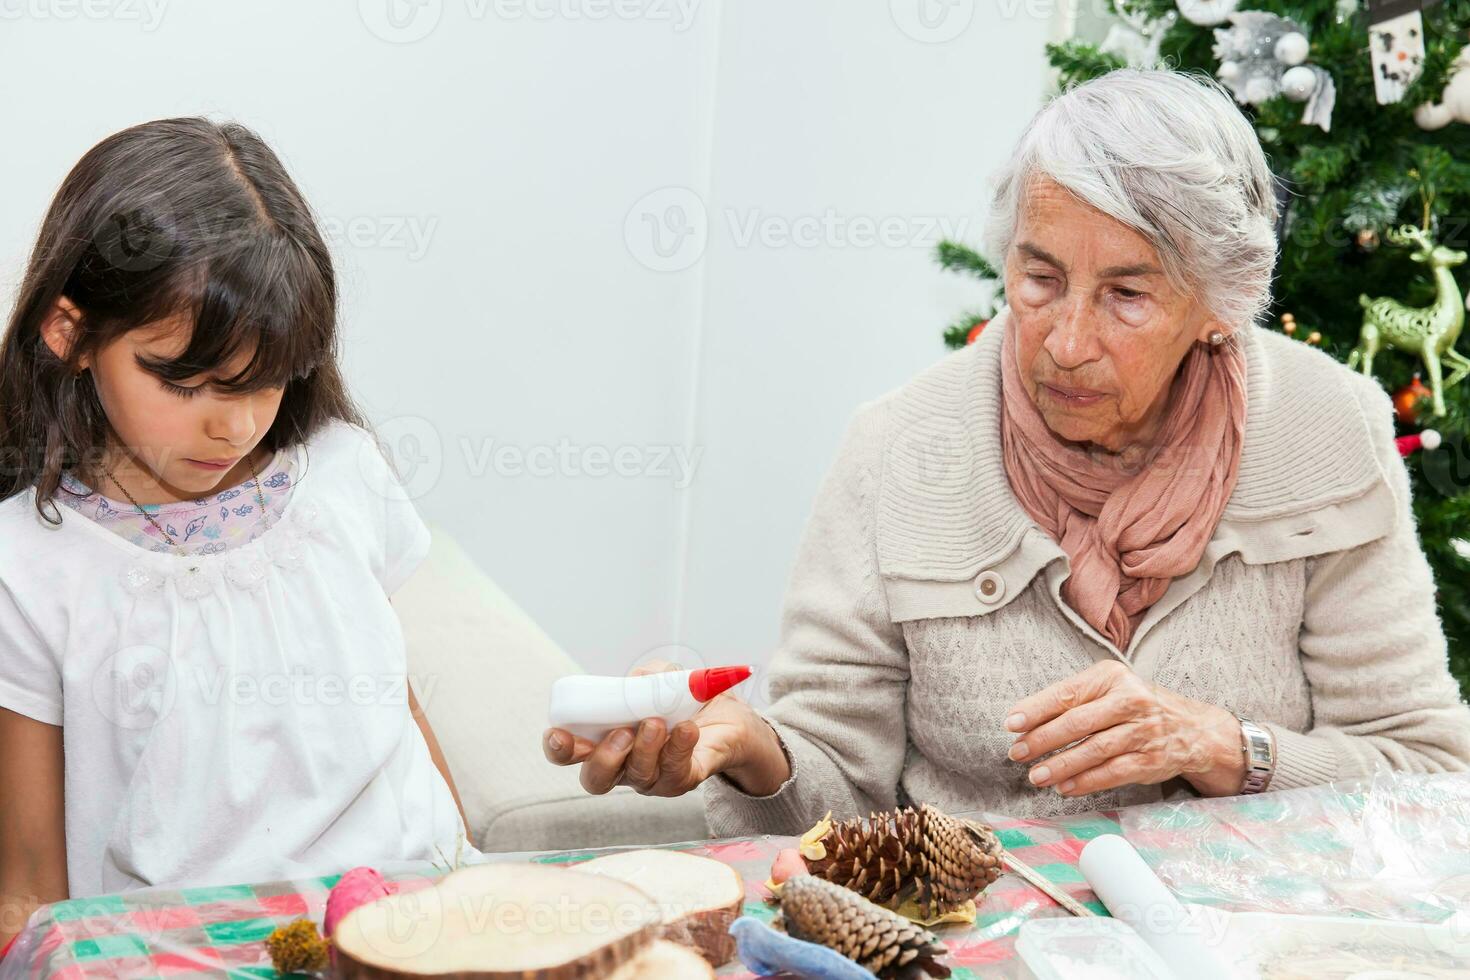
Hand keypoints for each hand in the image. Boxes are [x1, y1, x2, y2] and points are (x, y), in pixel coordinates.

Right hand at [541, 660, 789, 797]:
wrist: (730, 717)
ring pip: (637, 776)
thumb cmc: (684, 700)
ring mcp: (653, 777)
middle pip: (596, 779)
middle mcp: (623, 765)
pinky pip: (675, 772)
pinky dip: (678, 747)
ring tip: (657, 722)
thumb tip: (634, 684)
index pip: (572, 753)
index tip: (557, 733)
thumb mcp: (663, 677)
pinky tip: (686, 729)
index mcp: (606, 739)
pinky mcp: (683, 779)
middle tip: (620, 734)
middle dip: (601, 760)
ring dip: (644, 748)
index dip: (559, 748)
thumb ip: (645, 678)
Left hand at [1003, 660, 1245, 798]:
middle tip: (1017, 753)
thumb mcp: (1109, 689)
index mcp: (1112, 677)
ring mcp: (1144, 732)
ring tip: (1035, 776)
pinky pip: (1113, 772)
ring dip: (1060, 766)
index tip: (1011, 724)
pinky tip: (1064, 788)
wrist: (1193, 728)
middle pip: (1078, 722)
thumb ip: (1073, 700)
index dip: (1036, 709)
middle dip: (1042, 740)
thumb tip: (1025, 720)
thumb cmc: (1136, 706)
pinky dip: (1086, 782)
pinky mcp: (1152, 760)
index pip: (1067, 693)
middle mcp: (1130, 701)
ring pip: (1094, 750)